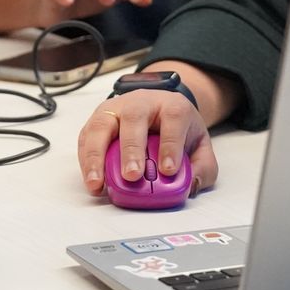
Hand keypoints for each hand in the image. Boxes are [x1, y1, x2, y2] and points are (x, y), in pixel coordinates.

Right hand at [78, 88, 217, 197]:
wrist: (161, 110)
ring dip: (97, 156)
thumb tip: (191, 186)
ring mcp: (116, 108)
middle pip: (133, 118)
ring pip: (101, 124)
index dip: (171, 145)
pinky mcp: (98, 120)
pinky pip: (87, 136)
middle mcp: (141, 102)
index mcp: (171, 106)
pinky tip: (92, 179)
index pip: (173, 119)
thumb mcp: (199, 145)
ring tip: (98, 183)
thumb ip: (202, 167)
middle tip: (132, 176)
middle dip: (131, 149)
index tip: (168, 170)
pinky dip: (86, 160)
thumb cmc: (177, 129)